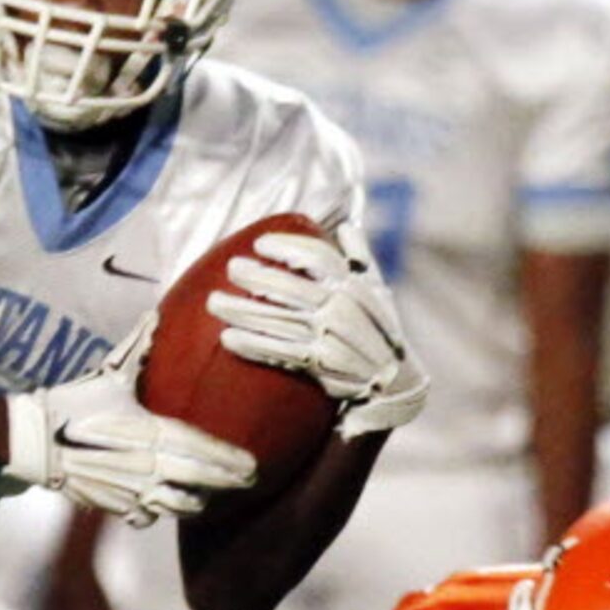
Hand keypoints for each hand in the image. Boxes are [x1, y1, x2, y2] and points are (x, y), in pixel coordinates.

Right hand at [7, 320, 255, 526]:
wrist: (36, 439)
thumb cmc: (75, 403)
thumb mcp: (110, 374)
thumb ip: (137, 348)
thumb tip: (153, 316)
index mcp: (151, 431)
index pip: (202, 449)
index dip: (229, 459)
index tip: (252, 464)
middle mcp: (147, 464)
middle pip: (199, 480)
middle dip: (227, 482)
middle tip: (248, 482)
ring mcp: (131, 488)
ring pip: (176, 505)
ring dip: (195, 503)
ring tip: (206, 499)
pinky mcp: (113, 504)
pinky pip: (145, 516)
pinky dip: (156, 513)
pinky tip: (160, 507)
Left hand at [205, 227, 428, 435]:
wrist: (395, 383)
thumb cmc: (380, 331)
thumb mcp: (379, 291)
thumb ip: (362, 258)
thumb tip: (346, 226)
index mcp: (355, 286)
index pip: (318, 257)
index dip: (287, 247)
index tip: (260, 244)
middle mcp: (343, 309)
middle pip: (292, 287)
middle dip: (258, 277)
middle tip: (231, 268)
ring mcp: (331, 337)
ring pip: (280, 320)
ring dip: (244, 311)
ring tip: (215, 302)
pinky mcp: (322, 365)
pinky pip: (281, 352)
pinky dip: (253, 345)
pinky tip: (228, 338)